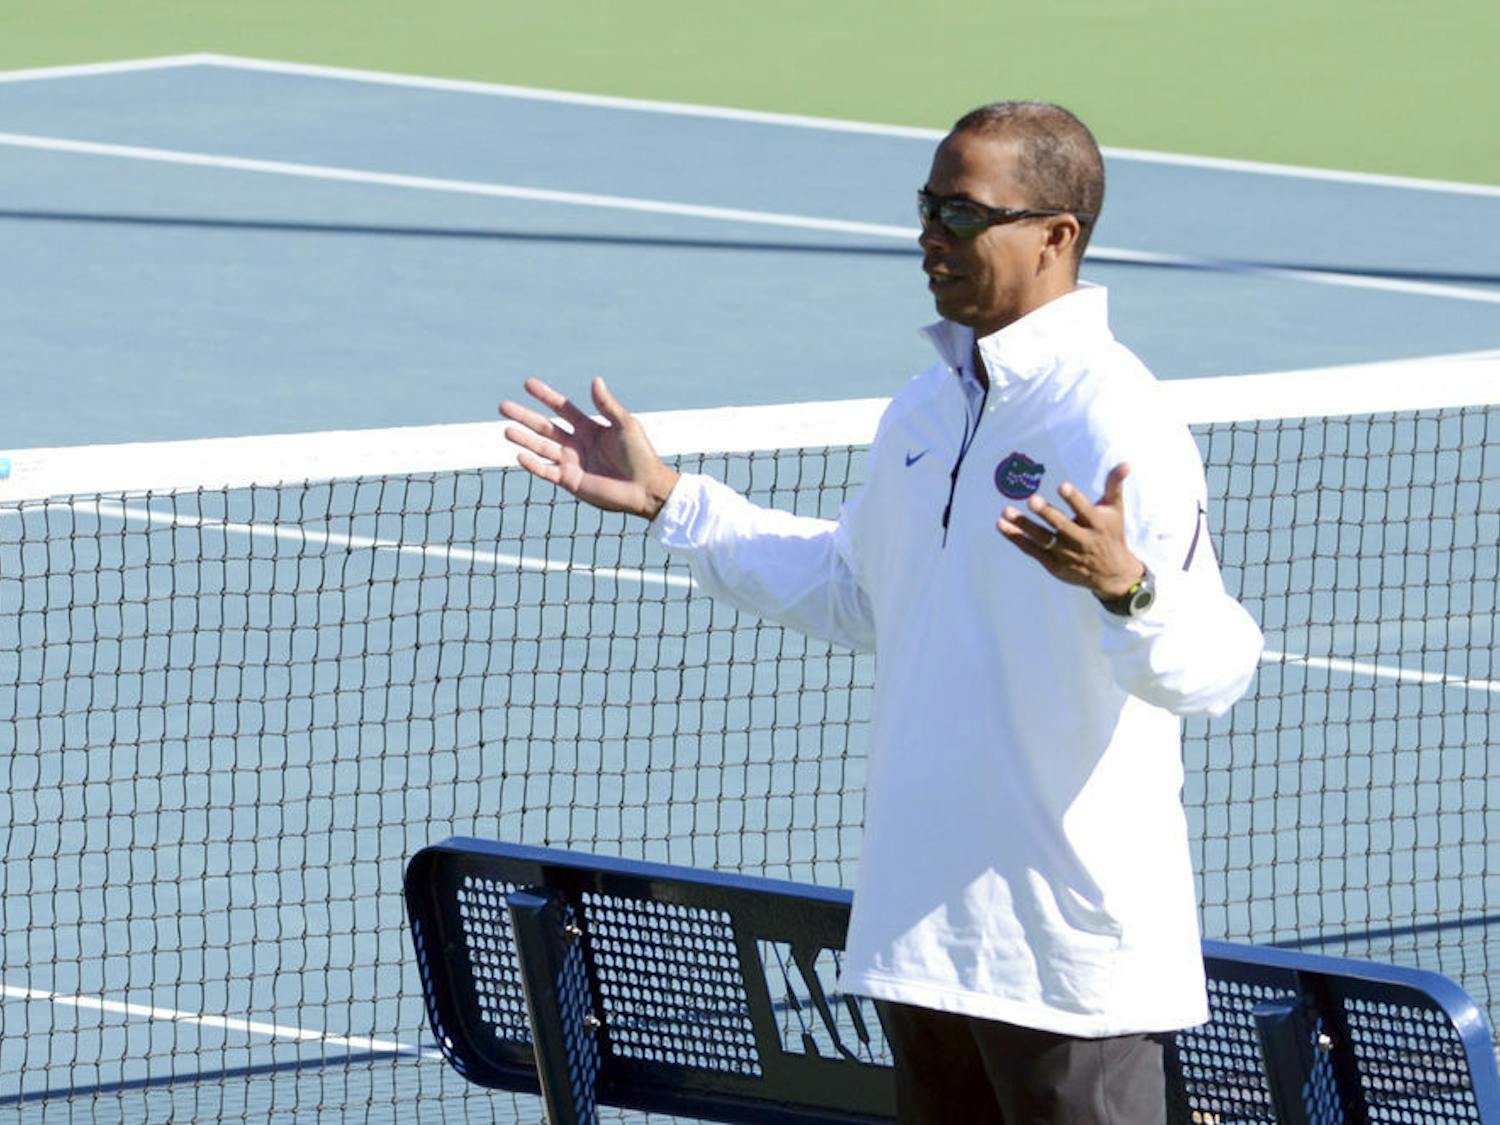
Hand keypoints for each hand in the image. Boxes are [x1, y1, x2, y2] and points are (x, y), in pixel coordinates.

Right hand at [499, 377, 680, 519]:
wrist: (646, 487)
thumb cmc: (641, 455)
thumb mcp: (625, 424)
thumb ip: (607, 405)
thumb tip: (595, 380)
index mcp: (590, 428)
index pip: (562, 408)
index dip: (545, 396)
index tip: (527, 383)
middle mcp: (577, 444)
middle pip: (544, 427)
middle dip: (524, 416)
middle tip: (503, 406)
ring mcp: (572, 462)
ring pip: (542, 448)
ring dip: (524, 439)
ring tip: (506, 430)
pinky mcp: (571, 481)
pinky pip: (547, 472)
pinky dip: (533, 465)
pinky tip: (519, 455)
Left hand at [996, 463, 1144, 598]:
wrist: (1113, 574)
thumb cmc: (1111, 533)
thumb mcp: (1115, 509)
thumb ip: (1114, 485)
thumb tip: (1126, 462)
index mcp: (1097, 524)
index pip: (1085, 509)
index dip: (1074, 499)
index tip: (1062, 486)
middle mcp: (1082, 540)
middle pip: (1062, 526)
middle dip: (1047, 514)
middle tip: (1032, 499)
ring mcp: (1066, 554)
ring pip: (1043, 539)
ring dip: (1024, 526)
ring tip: (1006, 511)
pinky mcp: (1054, 565)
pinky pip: (1032, 550)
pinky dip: (1017, 539)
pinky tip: (1002, 525)